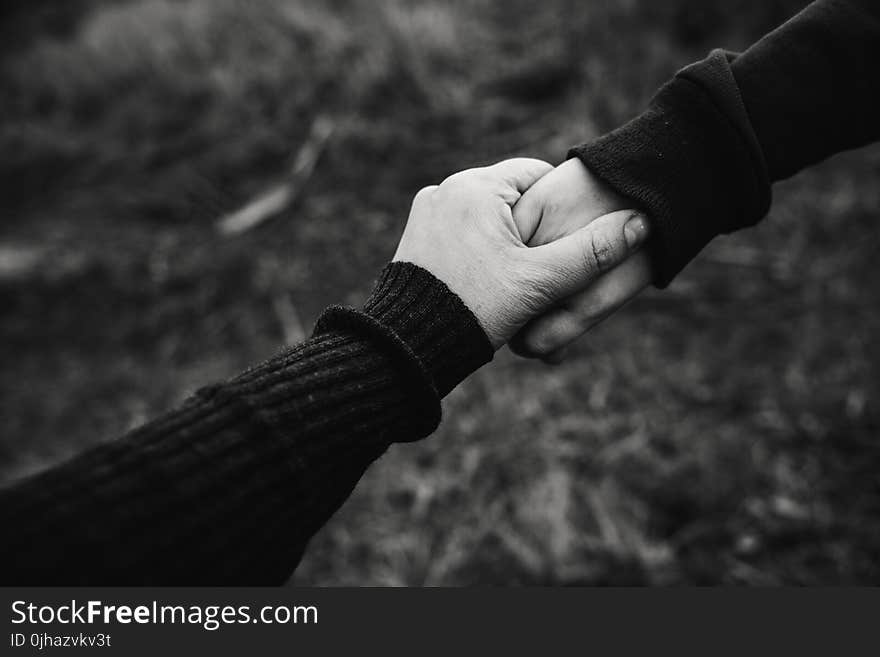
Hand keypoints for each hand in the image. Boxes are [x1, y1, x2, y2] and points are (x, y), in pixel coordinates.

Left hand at [393, 158, 649, 348]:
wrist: (410, 347)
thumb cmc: (476, 310)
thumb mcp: (539, 282)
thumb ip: (592, 253)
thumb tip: (642, 224)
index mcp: (477, 186)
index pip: (538, 175)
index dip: (564, 207)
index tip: (571, 241)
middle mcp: (446, 189)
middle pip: (511, 198)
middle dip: (533, 228)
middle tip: (546, 267)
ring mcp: (427, 213)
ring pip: (486, 217)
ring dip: (506, 241)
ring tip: (518, 278)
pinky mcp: (415, 237)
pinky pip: (461, 233)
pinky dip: (479, 250)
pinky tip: (488, 282)